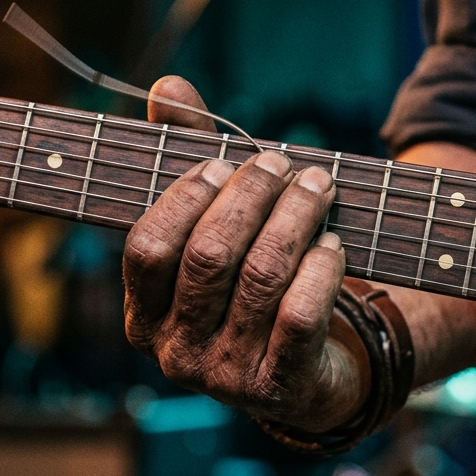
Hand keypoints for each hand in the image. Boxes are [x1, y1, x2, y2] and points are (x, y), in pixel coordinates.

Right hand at [123, 77, 365, 432]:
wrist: (306, 378)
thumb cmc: (248, 287)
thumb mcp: (216, 227)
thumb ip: (189, 157)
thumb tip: (167, 86)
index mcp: (143, 317)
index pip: (147, 248)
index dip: (187, 197)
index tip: (225, 162)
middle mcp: (175, 353)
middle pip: (210, 256)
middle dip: (252, 197)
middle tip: (283, 164)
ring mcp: (226, 378)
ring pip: (261, 278)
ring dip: (295, 220)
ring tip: (318, 188)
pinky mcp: (279, 388)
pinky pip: (302, 315)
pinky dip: (321, 270)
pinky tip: (333, 245)